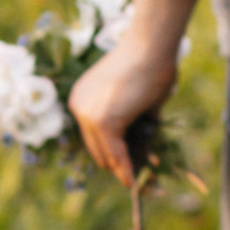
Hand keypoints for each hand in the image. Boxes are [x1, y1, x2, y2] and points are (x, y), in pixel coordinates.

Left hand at [68, 0, 197, 189]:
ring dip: (125, 169)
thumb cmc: (151, 62)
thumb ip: (135, 120)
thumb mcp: (138, 97)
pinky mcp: (102, 122)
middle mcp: (78, 107)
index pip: (95, 137)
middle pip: (98, 149)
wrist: (151, 45)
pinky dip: (126, 169)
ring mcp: (87, 115)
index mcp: (82, 99)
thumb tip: (146, 142)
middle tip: (137, 180)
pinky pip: (116, 154)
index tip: (128, 168)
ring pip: (107, 154)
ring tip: (141, 184)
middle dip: (117, 166)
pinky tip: (135, 180)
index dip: (113, 154)